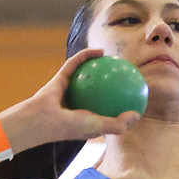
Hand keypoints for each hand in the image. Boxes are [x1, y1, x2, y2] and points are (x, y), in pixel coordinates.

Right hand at [3, 48, 143, 148]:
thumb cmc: (69, 126)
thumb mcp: (98, 128)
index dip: (123, 102)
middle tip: (131, 74)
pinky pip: (77, 63)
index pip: (109, 108)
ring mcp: (71, 88)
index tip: (137, 94)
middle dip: (115, 82)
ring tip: (117, 58)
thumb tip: (136, 114)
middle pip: (101, 89)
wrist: (41, 119)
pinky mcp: (62, 76)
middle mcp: (80, 102)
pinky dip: (87, 56)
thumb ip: (118, 124)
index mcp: (88, 116)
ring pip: (89, 74)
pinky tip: (102, 51)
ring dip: (102, 65)